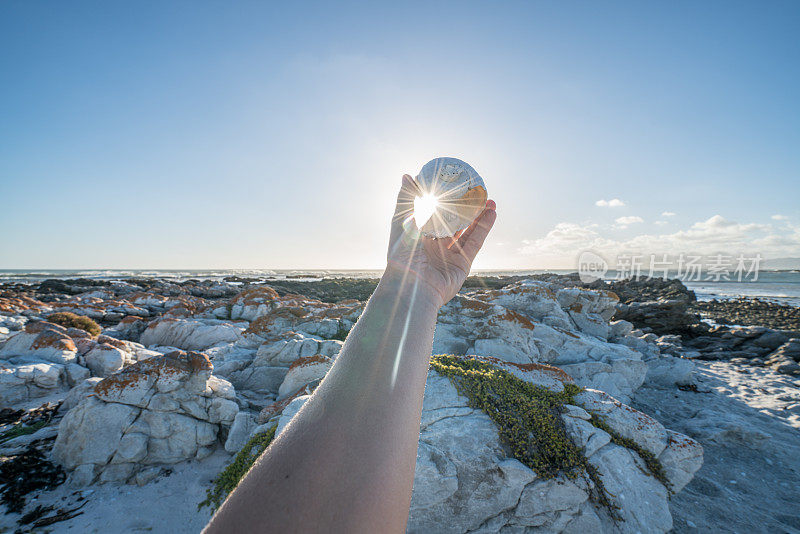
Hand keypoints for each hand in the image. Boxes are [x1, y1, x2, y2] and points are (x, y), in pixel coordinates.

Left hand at [385, 174, 496, 306]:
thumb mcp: (402, 223)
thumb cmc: (402, 255)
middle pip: (453, 222)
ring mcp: (449, 255)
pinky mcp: (462, 264)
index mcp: (419, 235)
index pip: (433, 214)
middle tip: (475, 191)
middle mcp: (434, 245)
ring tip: (489, 199)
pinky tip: (491, 213)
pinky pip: (475, 243)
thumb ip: (406, 200)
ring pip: (467, 231)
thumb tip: (407, 175)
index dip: (443, 200)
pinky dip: (484, 228)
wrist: (412, 288)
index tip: (454, 185)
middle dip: (465, 208)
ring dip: (479, 216)